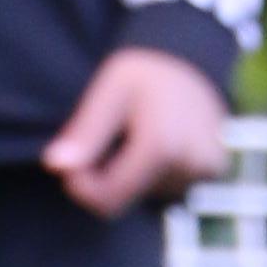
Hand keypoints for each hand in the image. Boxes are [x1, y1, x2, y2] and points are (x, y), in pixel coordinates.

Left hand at [43, 48, 229, 215]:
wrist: (198, 66)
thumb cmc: (148, 74)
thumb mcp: (112, 89)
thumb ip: (85, 131)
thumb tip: (55, 166)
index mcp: (163, 145)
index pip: (107, 198)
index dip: (80, 186)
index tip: (71, 160)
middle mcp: (189, 166)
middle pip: (124, 200)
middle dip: (105, 177)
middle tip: (107, 138)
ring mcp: (204, 175)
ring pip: (144, 196)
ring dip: (130, 172)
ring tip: (141, 132)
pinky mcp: (211, 179)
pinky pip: (164, 191)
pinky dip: (150, 174)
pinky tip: (159, 143)